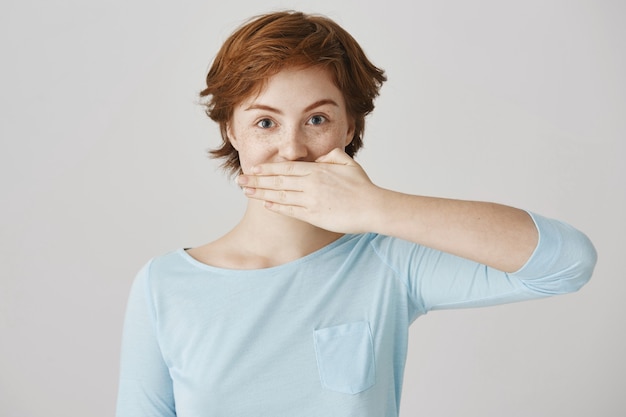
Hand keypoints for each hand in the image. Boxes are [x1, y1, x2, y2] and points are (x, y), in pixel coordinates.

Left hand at [236, 148, 381, 232]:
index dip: (267, 168)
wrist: (373, 207)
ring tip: (246, 191)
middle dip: (257, 180)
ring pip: (280, 194)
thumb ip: (333, 156)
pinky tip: (265, 204)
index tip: (253, 168)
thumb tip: (322, 157)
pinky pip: (290, 210)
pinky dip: (277, 206)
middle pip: (278, 180)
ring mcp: (311, 200)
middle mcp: (310, 183)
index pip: (286, 167)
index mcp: (317, 170)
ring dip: (261, 193)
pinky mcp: (314, 215)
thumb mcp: (349, 163)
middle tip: (240, 180)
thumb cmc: (363, 187)